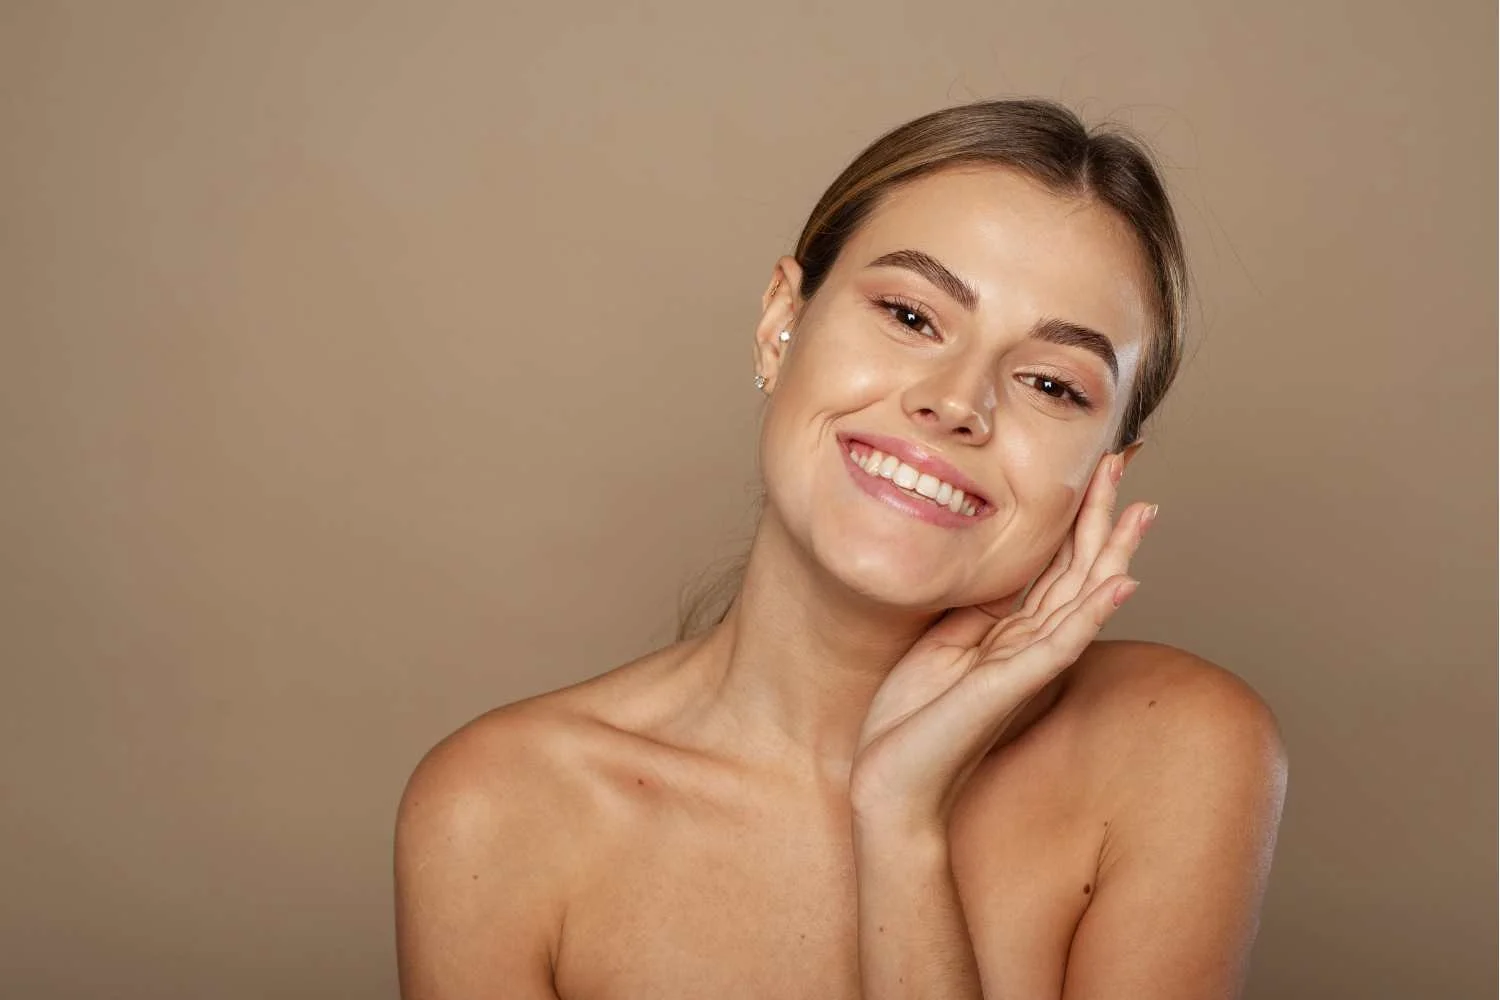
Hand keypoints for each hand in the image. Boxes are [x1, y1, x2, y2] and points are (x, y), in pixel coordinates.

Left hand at [849, 453, 1157, 833]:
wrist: (892, 779)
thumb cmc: (912, 718)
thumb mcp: (942, 643)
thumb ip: (977, 611)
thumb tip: (998, 570)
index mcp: (1009, 631)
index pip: (1053, 564)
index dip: (1074, 516)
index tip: (1092, 470)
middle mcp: (1027, 644)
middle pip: (1077, 569)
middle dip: (1101, 515)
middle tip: (1125, 463)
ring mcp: (1025, 664)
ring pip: (1081, 596)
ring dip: (1113, 550)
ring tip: (1141, 508)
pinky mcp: (1012, 684)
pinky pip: (1061, 641)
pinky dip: (1094, 611)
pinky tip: (1123, 581)